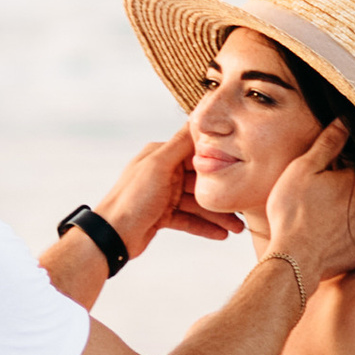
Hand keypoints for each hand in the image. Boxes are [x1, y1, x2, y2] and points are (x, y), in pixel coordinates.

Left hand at [101, 126, 237, 259]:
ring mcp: (163, 195)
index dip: (219, 163)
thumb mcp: (159, 166)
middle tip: (243, 206)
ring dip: (217, 216)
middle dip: (221, 194)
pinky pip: (189, 220)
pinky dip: (204, 227)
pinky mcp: (162, 216)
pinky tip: (221, 235)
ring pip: (197, 204)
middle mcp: (163, 173)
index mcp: (161, 156)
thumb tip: (197, 119)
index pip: (196, 155)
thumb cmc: (132, 198)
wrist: (112, 235)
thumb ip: (180, 145)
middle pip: (200, 182)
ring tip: (238, 229)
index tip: (241, 169)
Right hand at [258, 117, 354, 295]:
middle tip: (322, 193)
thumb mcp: (304, 169)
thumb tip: (346, 119)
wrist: (294, 259)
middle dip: (346, 186)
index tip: (326, 170)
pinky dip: (347, 232)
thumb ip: (328, 143)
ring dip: (348, 208)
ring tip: (323, 212)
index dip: (342, 163)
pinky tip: (328, 233)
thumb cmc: (293, 211)